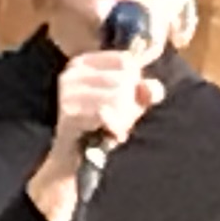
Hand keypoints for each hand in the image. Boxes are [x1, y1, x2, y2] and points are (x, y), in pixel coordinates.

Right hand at [30, 45, 165, 220]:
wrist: (73, 159)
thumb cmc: (101, 126)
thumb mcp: (129, 104)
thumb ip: (146, 92)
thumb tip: (152, 89)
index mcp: (84, 63)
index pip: (126, 61)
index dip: (136, 82)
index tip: (128, 100)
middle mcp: (72, 72)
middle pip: (124, 79)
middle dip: (130, 105)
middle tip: (119, 121)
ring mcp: (67, 92)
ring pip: (118, 95)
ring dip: (123, 118)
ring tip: (114, 128)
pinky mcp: (69, 113)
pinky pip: (106, 113)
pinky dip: (115, 127)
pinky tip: (109, 135)